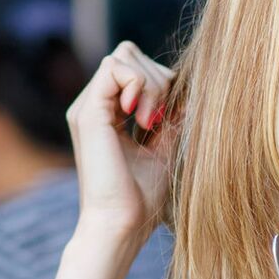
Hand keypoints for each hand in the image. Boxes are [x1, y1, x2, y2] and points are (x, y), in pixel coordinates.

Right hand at [64, 41, 173, 241]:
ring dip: (150, 83)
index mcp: (108, 113)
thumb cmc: (143, 197)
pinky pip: (114, 67)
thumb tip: (190, 85)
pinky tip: (143, 119)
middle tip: (160, 120)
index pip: (135, 67)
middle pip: (129, 54)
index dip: (161, 82)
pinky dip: (138, 85)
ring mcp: (87, 107)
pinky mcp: (87, 112)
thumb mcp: (165, 146)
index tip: (168, 119)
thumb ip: (172, 115)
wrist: (121, 225)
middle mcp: (94, 106)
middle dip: (157, 78)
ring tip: (152, 123)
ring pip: (123, 56)